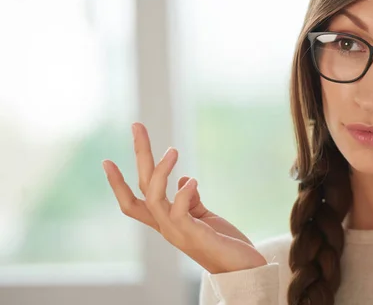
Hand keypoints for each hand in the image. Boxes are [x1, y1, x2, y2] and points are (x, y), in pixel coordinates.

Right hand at [102, 122, 266, 273]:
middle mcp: (166, 227)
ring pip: (154, 197)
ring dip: (161, 171)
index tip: (107, 160)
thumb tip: (182, 180)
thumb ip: (190, 201)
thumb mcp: (204, 217)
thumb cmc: (224, 243)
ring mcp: (177, 232)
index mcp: (167, 221)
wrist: (244, 268)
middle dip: (140, 155)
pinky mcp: (193, 235)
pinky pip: (178, 212)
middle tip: (137, 126)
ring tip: (173, 150)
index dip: (119, 183)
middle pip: (143, 188)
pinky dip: (183, 193)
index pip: (134, 201)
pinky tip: (192, 181)